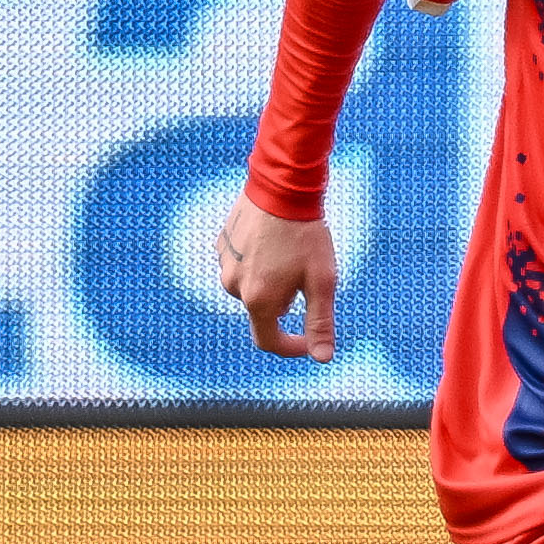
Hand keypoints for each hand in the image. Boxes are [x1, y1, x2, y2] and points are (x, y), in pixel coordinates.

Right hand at [216, 203, 339, 362]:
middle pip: (261, 311)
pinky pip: (240, 265)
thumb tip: (322, 358)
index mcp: (258, 300)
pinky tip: (273, 242)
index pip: (268, 340)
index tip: (307, 339)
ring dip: (269, 282)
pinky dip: (257, 262)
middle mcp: (234, 286)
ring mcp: (225, 263)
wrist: (282, 186)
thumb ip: (320, 322)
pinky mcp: (222, 244)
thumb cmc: (306, 234)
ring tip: (289, 254)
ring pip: (250, 287)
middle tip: (305, 274)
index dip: (290, 346)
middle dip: (284, 302)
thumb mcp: (322, 281)